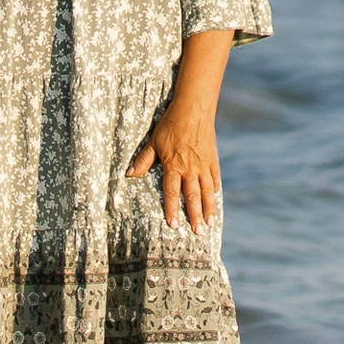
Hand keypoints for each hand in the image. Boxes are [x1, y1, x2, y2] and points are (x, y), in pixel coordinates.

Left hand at [129, 93, 221, 231]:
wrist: (193, 110)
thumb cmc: (170, 125)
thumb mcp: (153, 142)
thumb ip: (143, 160)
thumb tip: (129, 174)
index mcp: (173, 165)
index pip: (171, 192)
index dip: (171, 209)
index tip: (174, 225)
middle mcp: (190, 168)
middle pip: (192, 196)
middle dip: (194, 216)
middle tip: (198, 233)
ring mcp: (203, 165)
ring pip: (207, 191)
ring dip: (208, 208)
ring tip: (209, 224)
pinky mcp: (212, 159)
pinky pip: (214, 179)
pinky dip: (215, 191)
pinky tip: (215, 201)